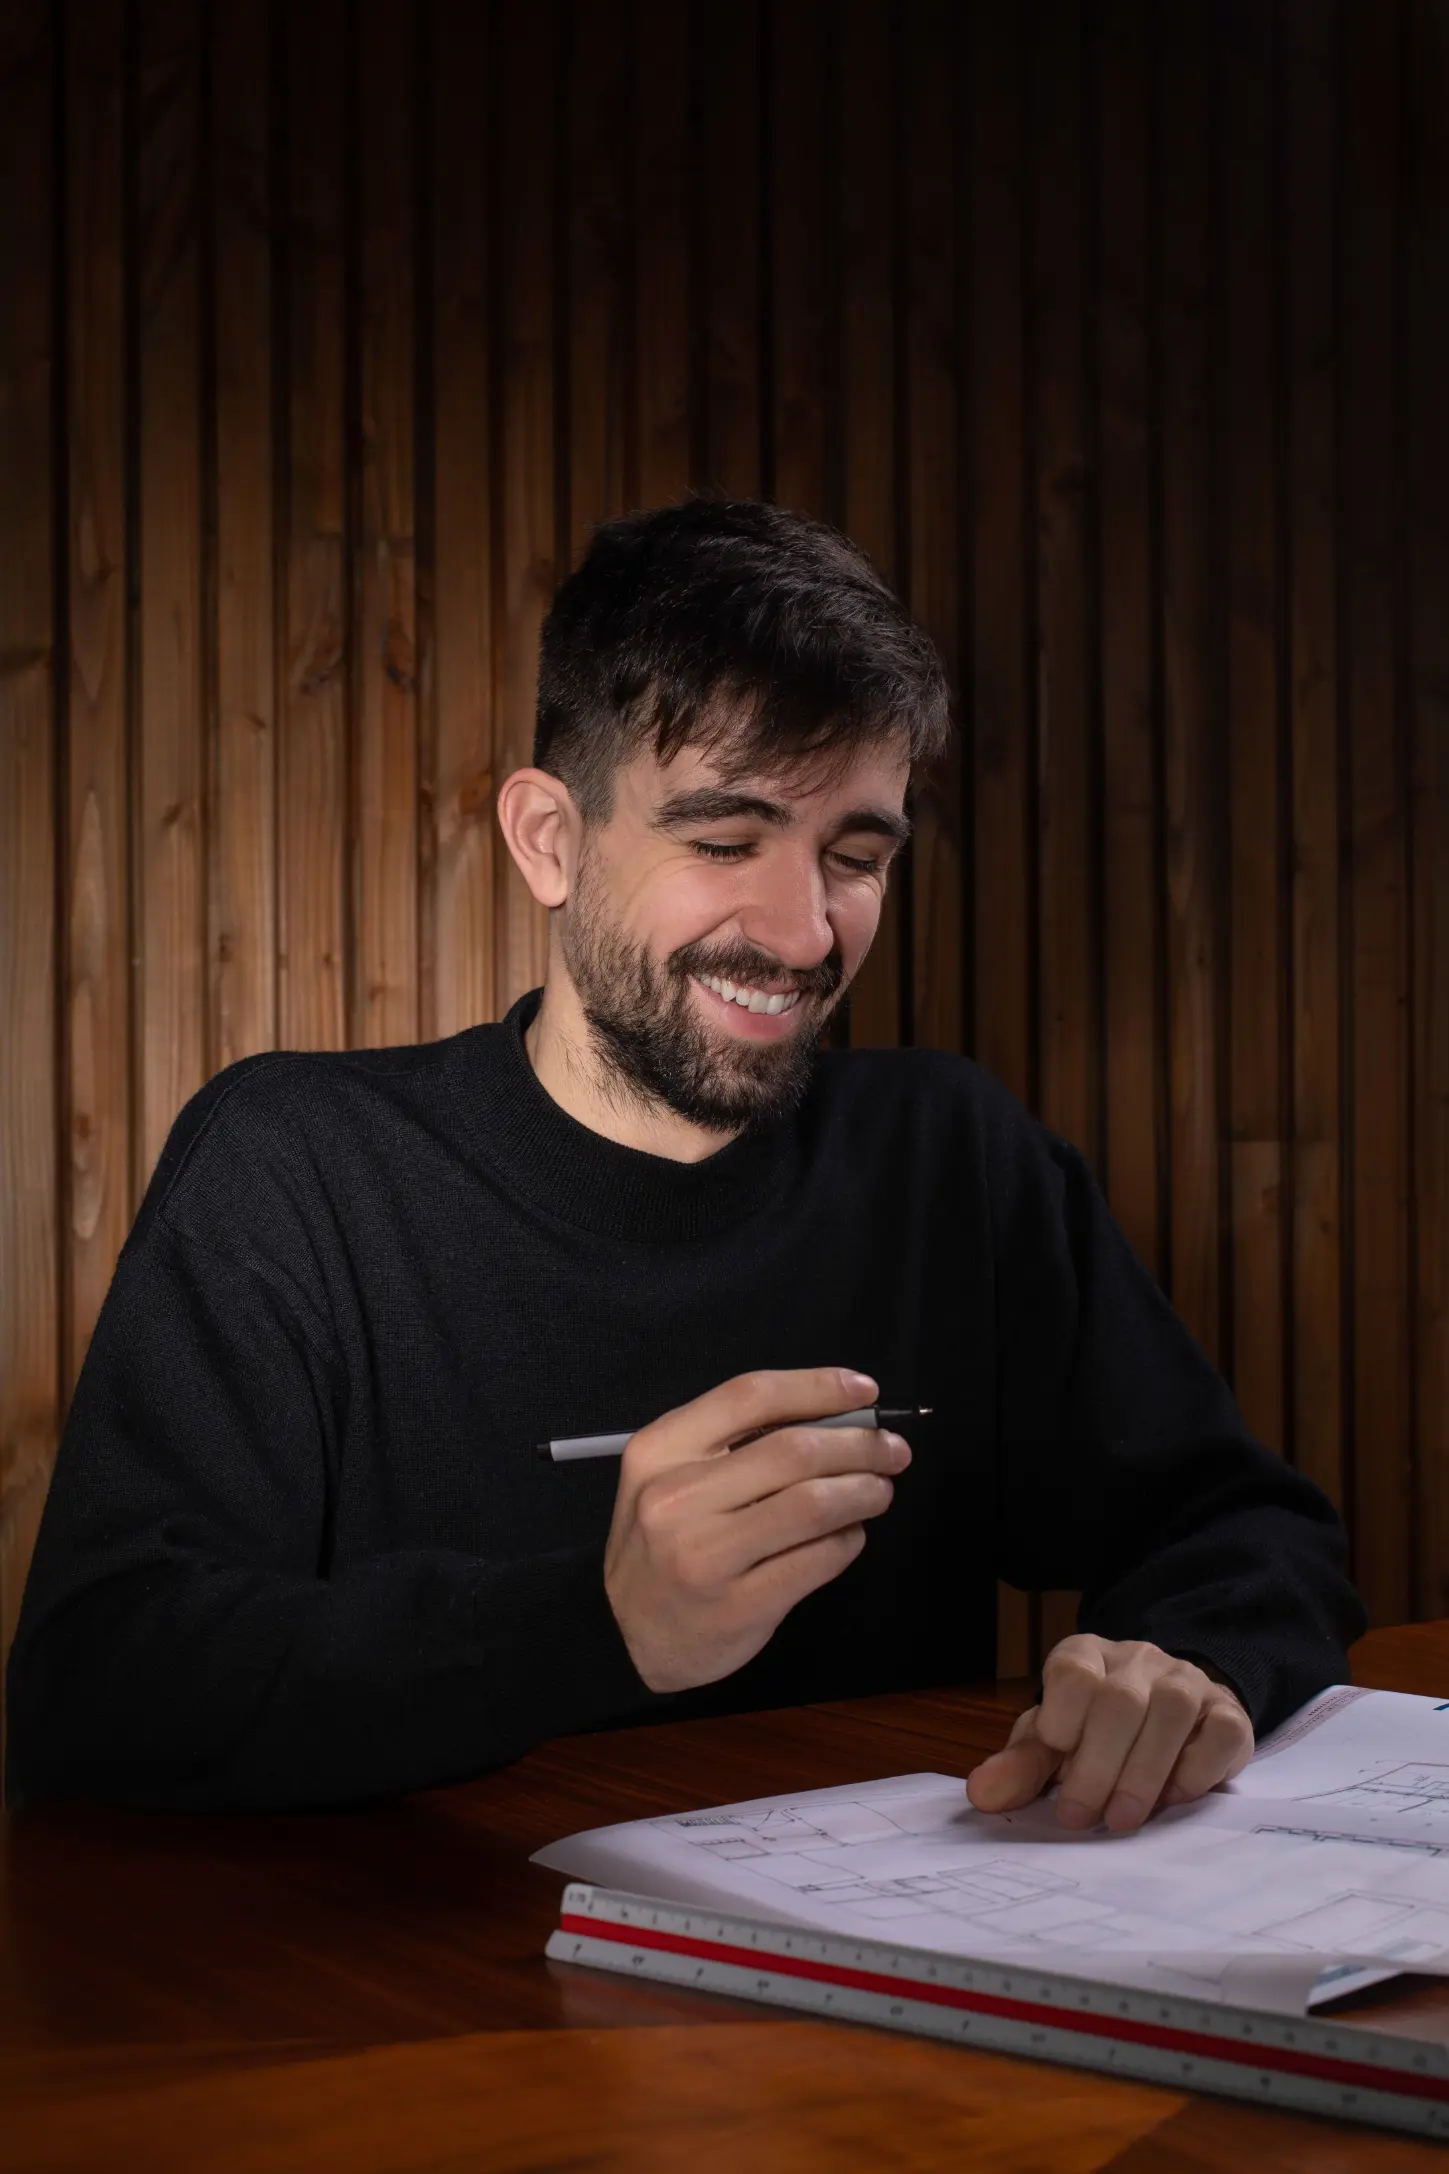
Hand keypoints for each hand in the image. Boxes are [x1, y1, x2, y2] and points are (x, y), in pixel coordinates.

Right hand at [603, 1367, 909, 1694]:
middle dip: (859, 1445)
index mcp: (659, 1450)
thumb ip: (735, 1443)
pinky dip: (848, 1540)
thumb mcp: (672, 1477)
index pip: (750, 1396)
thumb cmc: (663, 1543)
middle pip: (792, 1450)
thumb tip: (836, 1416)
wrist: (627, 1635)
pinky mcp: (739, 1605)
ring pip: (812, 1505)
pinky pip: (817, 1559)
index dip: (818, 1387)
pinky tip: (850, 1535)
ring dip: (864, 1491)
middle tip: (891, 1450)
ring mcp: (706, 1556)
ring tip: (880, 1490)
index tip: (864, 1391)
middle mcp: (675, 1498)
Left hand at [965, 1635, 1253, 1832]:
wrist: (1168, 1719)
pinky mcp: (1228, 1710)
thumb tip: (982, 1795)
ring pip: (1172, 1710)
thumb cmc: (1095, 1733)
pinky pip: (1221, 1729)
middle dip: (1098, 1765)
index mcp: (1086, 1655)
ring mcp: (1187, 1680)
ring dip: (1144, 1772)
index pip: (1072, 1673)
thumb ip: (1021, 1767)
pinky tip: (1175, 1797)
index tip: (1056, 1772)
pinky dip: (1198, 1768)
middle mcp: (1138, 1659)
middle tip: (1081, 1817)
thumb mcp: (1052, 1744)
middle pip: (1120, 1699)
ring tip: (1123, 1819)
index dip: (1062, 1722)